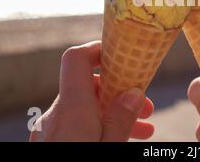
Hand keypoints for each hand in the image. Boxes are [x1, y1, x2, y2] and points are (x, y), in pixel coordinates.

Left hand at [29, 41, 154, 141]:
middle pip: (88, 84)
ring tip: (145, 126)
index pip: (76, 59)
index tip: (123, 55)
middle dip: (121, 90)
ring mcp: (51, 128)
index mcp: (72, 110)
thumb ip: (120, 120)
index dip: (98, 49)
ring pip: (86, 106)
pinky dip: (99, 123)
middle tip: (147, 105)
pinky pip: (77, 122)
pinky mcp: (52, 140)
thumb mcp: (108, 149)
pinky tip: (123, 137)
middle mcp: (57, 114)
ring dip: (114, 110)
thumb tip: (134, 92)